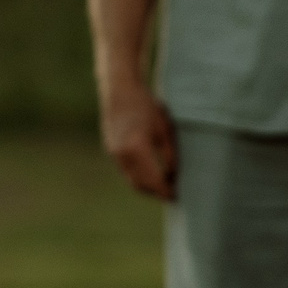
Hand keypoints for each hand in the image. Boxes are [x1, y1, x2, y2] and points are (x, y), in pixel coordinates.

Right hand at [100, 81, 177, 201]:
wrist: (120, 90)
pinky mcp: (110, 150)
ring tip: (164, 187)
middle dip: (156, 193)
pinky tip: (151, 174)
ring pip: (131, 179)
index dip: (165, 191)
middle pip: (141, 184)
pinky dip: (138, 176)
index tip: (176, 197)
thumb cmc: (147, 106)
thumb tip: (173, 176)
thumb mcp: (165, 130)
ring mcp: (114, 153)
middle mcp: (122, 154)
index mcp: (137, 149)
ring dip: (147, 187)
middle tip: (172, 195)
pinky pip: (126, 170)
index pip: (154, 180)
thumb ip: (169, 155)